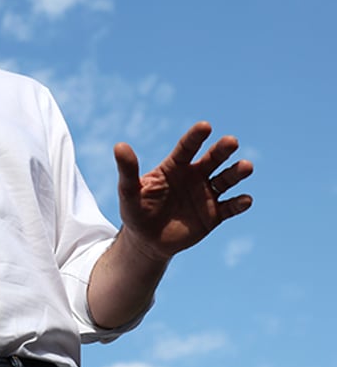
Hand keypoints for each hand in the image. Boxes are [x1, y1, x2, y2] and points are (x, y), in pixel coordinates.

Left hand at [114, 121, 253, 261]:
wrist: (147, 240)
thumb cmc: (136, 211)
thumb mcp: (129, 192)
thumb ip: (127, 170)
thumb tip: (119, 145)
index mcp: (174, 167)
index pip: (186, 148)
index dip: (195, 137)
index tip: (205, 126)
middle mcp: (194, 176)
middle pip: (211, 159)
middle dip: (222, 150)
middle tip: (231, 141)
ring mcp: (206, 195)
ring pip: (225, 180)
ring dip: (236, 173)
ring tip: (246, 166)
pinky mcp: (214, 215)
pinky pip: (229, 207)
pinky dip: (238, 203)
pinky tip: (245, 200)